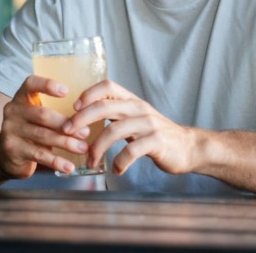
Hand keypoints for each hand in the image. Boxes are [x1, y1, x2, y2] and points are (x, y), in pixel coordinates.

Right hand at [0, 75, 85, 177]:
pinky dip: (56, 161)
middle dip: (67, 123)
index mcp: (21, 97)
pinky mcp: (12, 149)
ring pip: (43, 135)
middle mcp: (13, 111)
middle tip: (86, 132)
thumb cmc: (32, 130)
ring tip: (83, 148)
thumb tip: (88, 117)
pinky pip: (38, 154)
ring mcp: (10, 130)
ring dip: (66, 143)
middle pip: (42, 114)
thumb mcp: (37, 116)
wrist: (7, 154)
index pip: (30, 84)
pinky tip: (69, 166)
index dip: (47, 85)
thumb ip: (55, 112)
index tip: (66, 91)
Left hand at [65, 79, 199, 175]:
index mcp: (131, 100)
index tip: (73, 108)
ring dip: (97, 148)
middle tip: (67, 132)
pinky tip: (116, 170)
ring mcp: (148, 124)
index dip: (88, 94)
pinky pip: (131, 151)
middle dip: (81, 119)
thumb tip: (81, 116)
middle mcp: (139, 108)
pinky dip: (120, 162)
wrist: (188, 148)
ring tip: (91, 161)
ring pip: (114, 130)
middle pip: (104, 106)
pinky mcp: (156, 142)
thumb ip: (114, 114)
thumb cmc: (154, 134)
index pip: (107, 86)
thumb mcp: (134, 118)